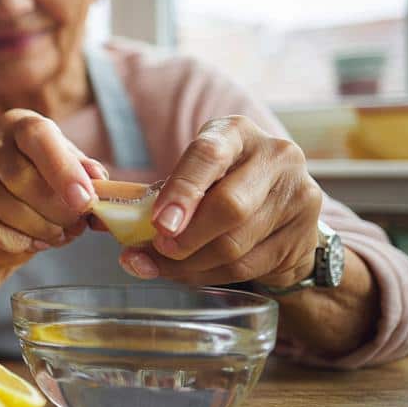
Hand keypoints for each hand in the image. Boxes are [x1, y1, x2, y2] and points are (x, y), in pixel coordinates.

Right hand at [0, 108, 107, 266]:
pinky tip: (37, 241)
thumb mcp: (78, 176)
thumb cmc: (55, 190)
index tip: (84, 199)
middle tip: (76, 223)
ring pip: (1, 202)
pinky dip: (19, 239)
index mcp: (24, 127)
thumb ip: (89, 176)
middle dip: (54, 207)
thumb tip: (97, 178)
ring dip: (37, 225)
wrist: (21, 223)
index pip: (37, 136)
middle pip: (18, 175)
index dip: (62, 169)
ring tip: (59, 234)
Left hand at [120, 116, 323, 285]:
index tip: (159, 223)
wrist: (282, 207)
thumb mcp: (191, 175)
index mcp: (236, 132)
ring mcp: (297, 195)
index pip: (208, 156)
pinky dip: (209, 275)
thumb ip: (153, 194)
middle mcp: (275, 156)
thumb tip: (103, 220)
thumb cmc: (220, 183)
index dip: (181, 191)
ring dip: (190, 264)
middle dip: (186, 238)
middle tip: (158, 249)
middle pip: (229, 207)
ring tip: (161, 265)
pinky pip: (247, 266)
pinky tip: (190, 272)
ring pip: (235, 244)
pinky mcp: (304, 234)